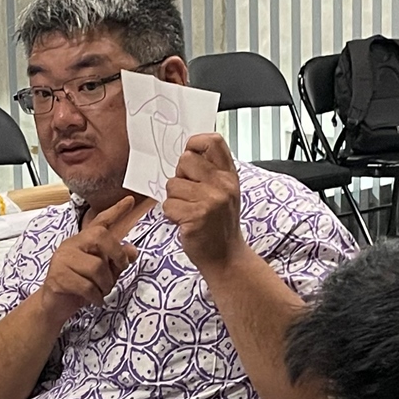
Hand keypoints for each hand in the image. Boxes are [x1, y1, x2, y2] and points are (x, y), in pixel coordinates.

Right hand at [37, 197, 140, 319]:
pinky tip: (94, 300)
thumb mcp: (103, 273)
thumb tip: (132, 250)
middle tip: (120, 269)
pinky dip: (96, 296)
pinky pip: (87, 285)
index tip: (130, 201)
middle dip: (116, 255)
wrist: (53, 306)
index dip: (116, 211)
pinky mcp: (58, 276)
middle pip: (100, 237)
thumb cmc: (78, 288)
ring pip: (96, 267)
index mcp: (83, 241)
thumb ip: (116, 261)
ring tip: (102, 291)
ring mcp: (62, 259)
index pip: (100, 222)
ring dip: (106, 284)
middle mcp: (71, 245)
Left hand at [162, 134, 243, 271]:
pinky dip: (171, 215)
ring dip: (174, 199)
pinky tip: (185, 222)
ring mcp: (211, 200)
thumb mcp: (225, 192)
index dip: (195, 144)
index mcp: (229, 175)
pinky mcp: (196, 216)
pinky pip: (168, 205)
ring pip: (172, 184)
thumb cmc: (220, 224)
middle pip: (185, 160)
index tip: (191, 155)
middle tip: (190, 195)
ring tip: (189, 211)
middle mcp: (223, 184)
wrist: (226, 257)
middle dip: (180, 177)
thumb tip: (184, 155)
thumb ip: (209, 172)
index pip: (213, 141)